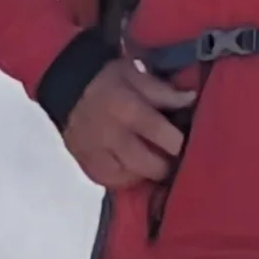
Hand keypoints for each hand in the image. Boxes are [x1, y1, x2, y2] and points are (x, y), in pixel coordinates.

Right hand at [56, 56, 187, 195]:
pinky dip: (124, 179)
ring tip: (150, 163)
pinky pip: (110, 183)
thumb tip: (191, 100)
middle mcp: (112, 136)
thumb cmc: (106, 79)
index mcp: (127, 110)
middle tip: (169, 156)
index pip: (163, 136)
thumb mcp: (135, 75)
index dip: (179, 142)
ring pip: (130, 179)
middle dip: (165, 164)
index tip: (184, 140)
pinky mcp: (86, 164)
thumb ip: (163, 92)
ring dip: (145, 174)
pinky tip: (131, 168)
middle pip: (149, 165)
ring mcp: (96, 154)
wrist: (66, 87)